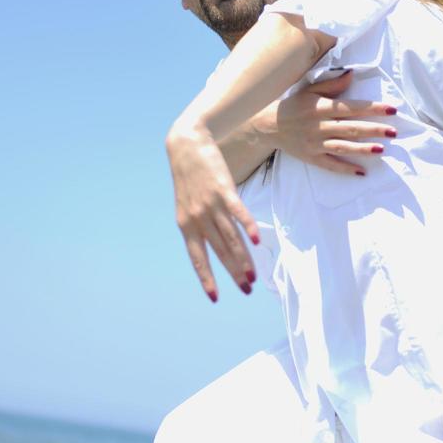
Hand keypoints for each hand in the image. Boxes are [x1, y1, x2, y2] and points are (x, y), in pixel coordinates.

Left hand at [166, 119, 259, 302]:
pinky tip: (256, 242)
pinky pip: (237, 213)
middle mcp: (197, 218)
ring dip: (243, 259)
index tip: (215, 298)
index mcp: (186, 225)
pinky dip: (247, 228)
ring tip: (253, 276)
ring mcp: (211, 204)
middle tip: (246, 290)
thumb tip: (216, 245)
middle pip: (219, 251)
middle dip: (232, 273)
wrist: (186, 145)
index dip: (206, 278)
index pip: (197, 258)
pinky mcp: (224, 189)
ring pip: (230, 237)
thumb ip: (200, 225)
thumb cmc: (190, 177)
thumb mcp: (187, 205)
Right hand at [268, 70, 396, 174]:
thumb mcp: (309, 90)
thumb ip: (332, 84)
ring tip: (382, 149)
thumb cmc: (293, 104)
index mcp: (321, 107)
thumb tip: (352, 75)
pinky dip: (345, 168)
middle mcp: (319, 126)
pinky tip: (362, 171)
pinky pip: (330, 164)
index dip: (372, 108)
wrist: (267, 125)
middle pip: (351, 128)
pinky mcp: (311, 157)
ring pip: (343, 146)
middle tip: (394, 131)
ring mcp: (315, 143)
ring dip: (363, 149)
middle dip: (374, 130)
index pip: (351, 107)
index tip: (392, 109)